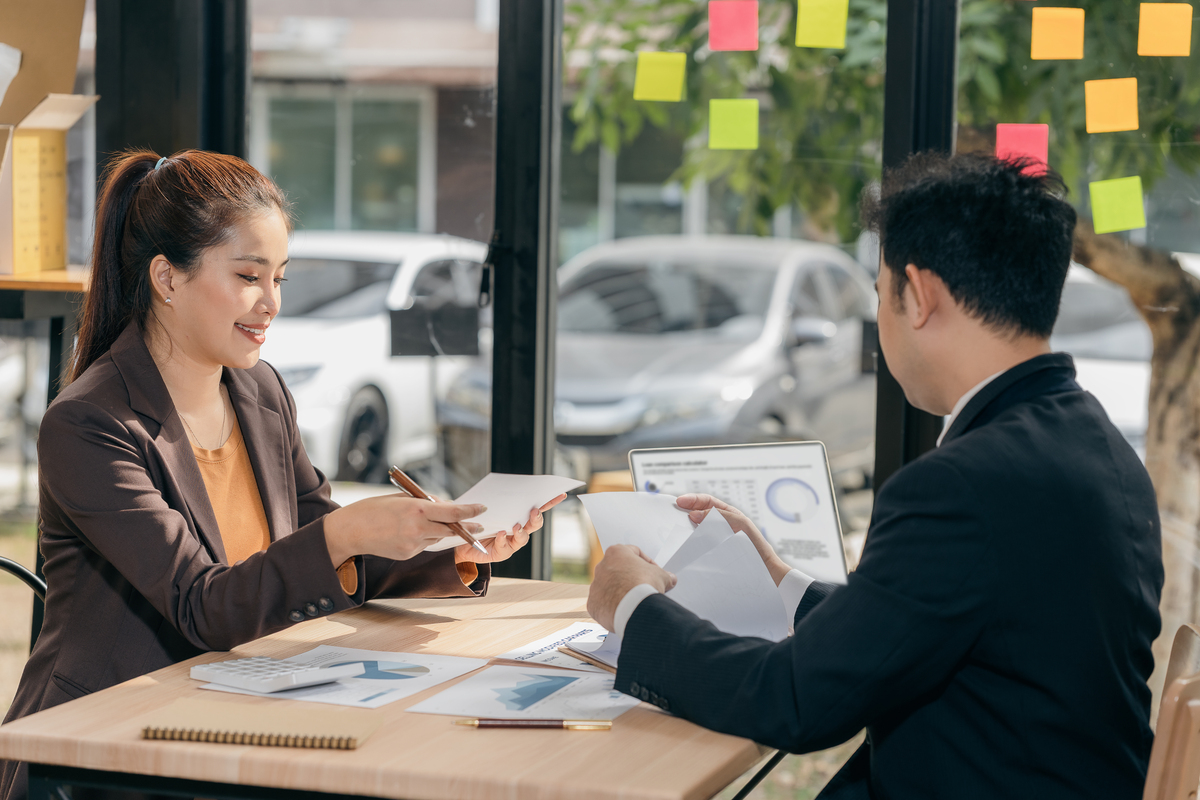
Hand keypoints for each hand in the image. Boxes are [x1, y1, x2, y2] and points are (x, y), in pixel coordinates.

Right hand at [323, 495, 486, 565]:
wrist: (350, 531)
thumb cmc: (374, 508)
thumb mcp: (401, 498)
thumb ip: (425, 502)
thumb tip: (445, 506)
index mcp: (417, 510)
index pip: (453, 512)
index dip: (470, 511)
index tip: (482, 508)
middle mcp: (418, 529)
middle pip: (451, 529)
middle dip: (466, 527)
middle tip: (478, 524)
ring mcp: (413, 545)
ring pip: (437, 537)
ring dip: (440, 530)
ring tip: (423, 521)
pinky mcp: (407, 554)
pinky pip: (424, 544)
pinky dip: (423, 537)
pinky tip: (406, 531)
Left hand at [454, 493, 568, 563]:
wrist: (463, 540)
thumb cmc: (479, 520)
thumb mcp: (487, 507)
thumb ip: (496, 499)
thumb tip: (502, 485)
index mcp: (519, 516)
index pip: (538, 507)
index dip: (550, 501)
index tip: (560, 493)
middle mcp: (519, 529)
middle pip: (535, 524)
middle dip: (536, 518)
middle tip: (533, 511)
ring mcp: (512, 543)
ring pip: (523, 538)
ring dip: (522, 532)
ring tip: (516, 526)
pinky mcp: (501, 553)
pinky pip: (505, 547)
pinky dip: (503, 540)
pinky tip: (500, 534)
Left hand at [587, 544, 676, 630]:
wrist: (634, 608)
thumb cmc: (644, 586)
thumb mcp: (661, 576)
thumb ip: (664, 575)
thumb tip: (670, 579)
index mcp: (616, 553)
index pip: (633, 552)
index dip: (647, 562)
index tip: (654, 572)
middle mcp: (601, 566)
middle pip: (619, 570)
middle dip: (632, 578)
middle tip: (644, 587)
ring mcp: (596, 586)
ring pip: (609, 587)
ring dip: (621, 592)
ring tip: (635, 601)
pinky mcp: (593, 604)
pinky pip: (604, 604)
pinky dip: (613, 607)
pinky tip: (625, 611)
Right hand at [675, 493, 791, 584]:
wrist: (763, 571)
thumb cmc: (756, 547)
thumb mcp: (740, 524)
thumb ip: (719, 516)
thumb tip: (696, 514)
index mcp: (727, 514)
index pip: (707, 502)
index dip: (693, 499)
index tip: (680, 502)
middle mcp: (720, 525)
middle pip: (698, 513)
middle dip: (685, 510)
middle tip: (673, 511)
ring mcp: (715, 539)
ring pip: (696, 529)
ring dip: (685, 527)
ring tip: (676, 526)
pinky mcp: (711, 552)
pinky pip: (698, 545)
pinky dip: (690, 543)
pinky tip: (685, 544)